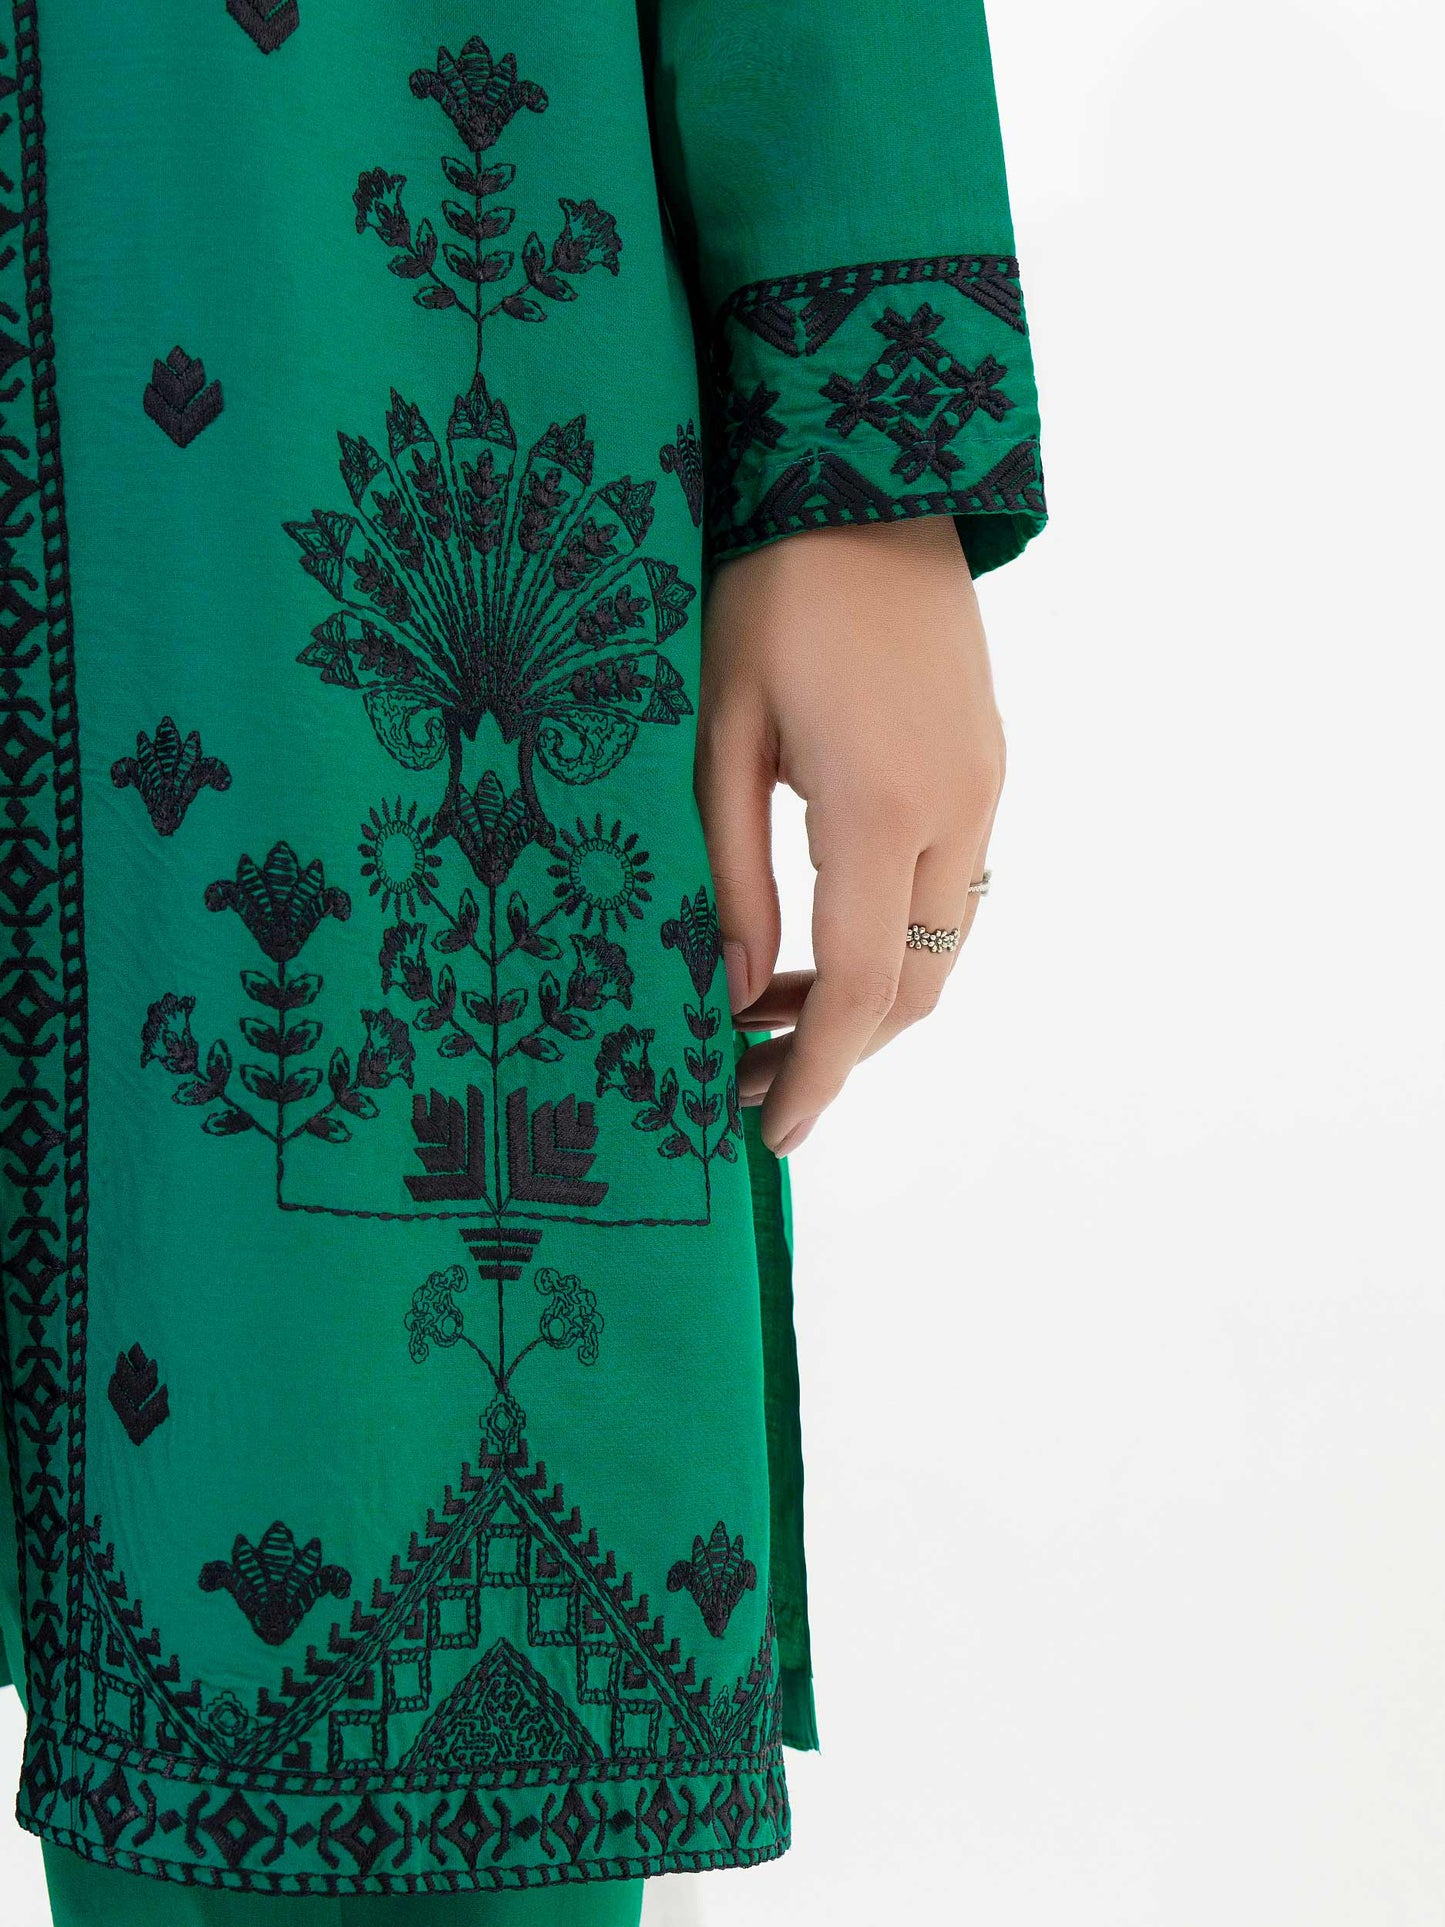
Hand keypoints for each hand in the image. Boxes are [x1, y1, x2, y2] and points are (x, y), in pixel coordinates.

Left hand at [696, 515, 1004, 1155]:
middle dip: (832, 1052)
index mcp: (879, 805)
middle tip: (736, 1077)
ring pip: (940, 947)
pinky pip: (950, 891)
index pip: (861, 989)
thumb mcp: (717, 729)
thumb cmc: (767, 588)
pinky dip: (890, 940)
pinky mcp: (986, 765)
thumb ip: (729, 870)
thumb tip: (734, 990)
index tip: (771, 1134)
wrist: (869, 475)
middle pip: (915, 988)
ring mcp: (985, 788)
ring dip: (863, 999)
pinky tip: (814, 937)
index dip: (814, 1075)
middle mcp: (957, 810)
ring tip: (758, 1012)